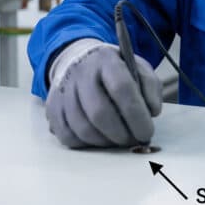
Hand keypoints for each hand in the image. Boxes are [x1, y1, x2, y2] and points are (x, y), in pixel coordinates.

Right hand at [45, 42, 162, 147]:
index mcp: (106, 60)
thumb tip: (152, 111)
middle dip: (121, 134)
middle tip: (134, 141)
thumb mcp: (137, 67)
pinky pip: (68, 136)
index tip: (147, 132)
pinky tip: (100, 137)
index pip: (122, 88)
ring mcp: (63, 92)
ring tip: (119, 139)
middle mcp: (80, 74)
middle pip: (99, 112)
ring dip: (105, 142)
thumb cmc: (113, 69)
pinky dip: (87, 144)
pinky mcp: (53, 109)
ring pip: (83, 128)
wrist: (78, 61)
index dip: (136, 115)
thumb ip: (149, 86)